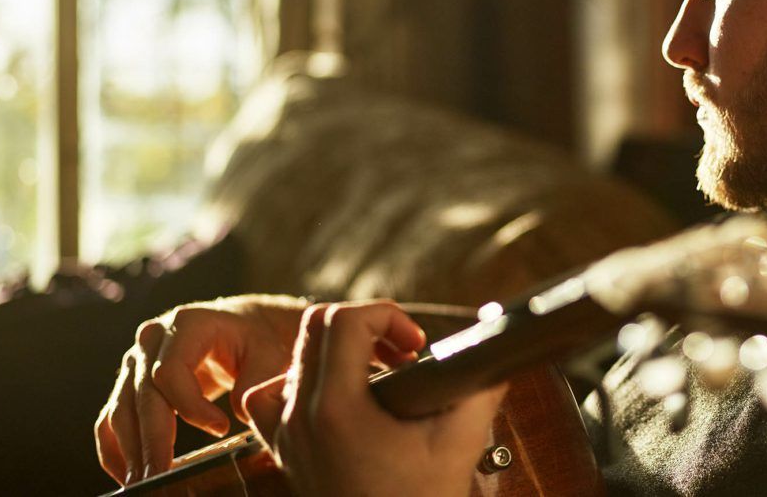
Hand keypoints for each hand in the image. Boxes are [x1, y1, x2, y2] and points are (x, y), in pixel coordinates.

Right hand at [95, 294, 305, 484]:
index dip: (191, 406)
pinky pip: (110, 419)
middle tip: (162, 477)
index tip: (221, 429)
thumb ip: (258, 379)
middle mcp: (152, 340)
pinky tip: (126, 476)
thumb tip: (238, 414)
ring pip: (121, 410)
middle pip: (143, 395)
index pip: (170, 371)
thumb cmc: (255, 342)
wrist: (238, 328)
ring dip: (131, 451)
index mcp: (187, 324)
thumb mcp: (268, 353)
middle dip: (152, 440)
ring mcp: (136, 362)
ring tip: (145, 484)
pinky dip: (114, 449)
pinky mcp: (129, 385)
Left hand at [244, 301, 507, 496]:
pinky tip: (339, 399)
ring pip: (294, 357)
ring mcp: (285, 435)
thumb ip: (480, 389)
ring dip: (336, 351)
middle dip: (366, 327)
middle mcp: (299, 417)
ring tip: (377, 375)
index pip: (345, 321)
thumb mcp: (458, 443)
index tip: (416, 344)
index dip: (387, 316)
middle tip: (404, 354)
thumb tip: (496, 352)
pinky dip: (303, 384)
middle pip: (315, 326)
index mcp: (336, 409)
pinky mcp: (284, 451)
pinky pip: (270, 397)